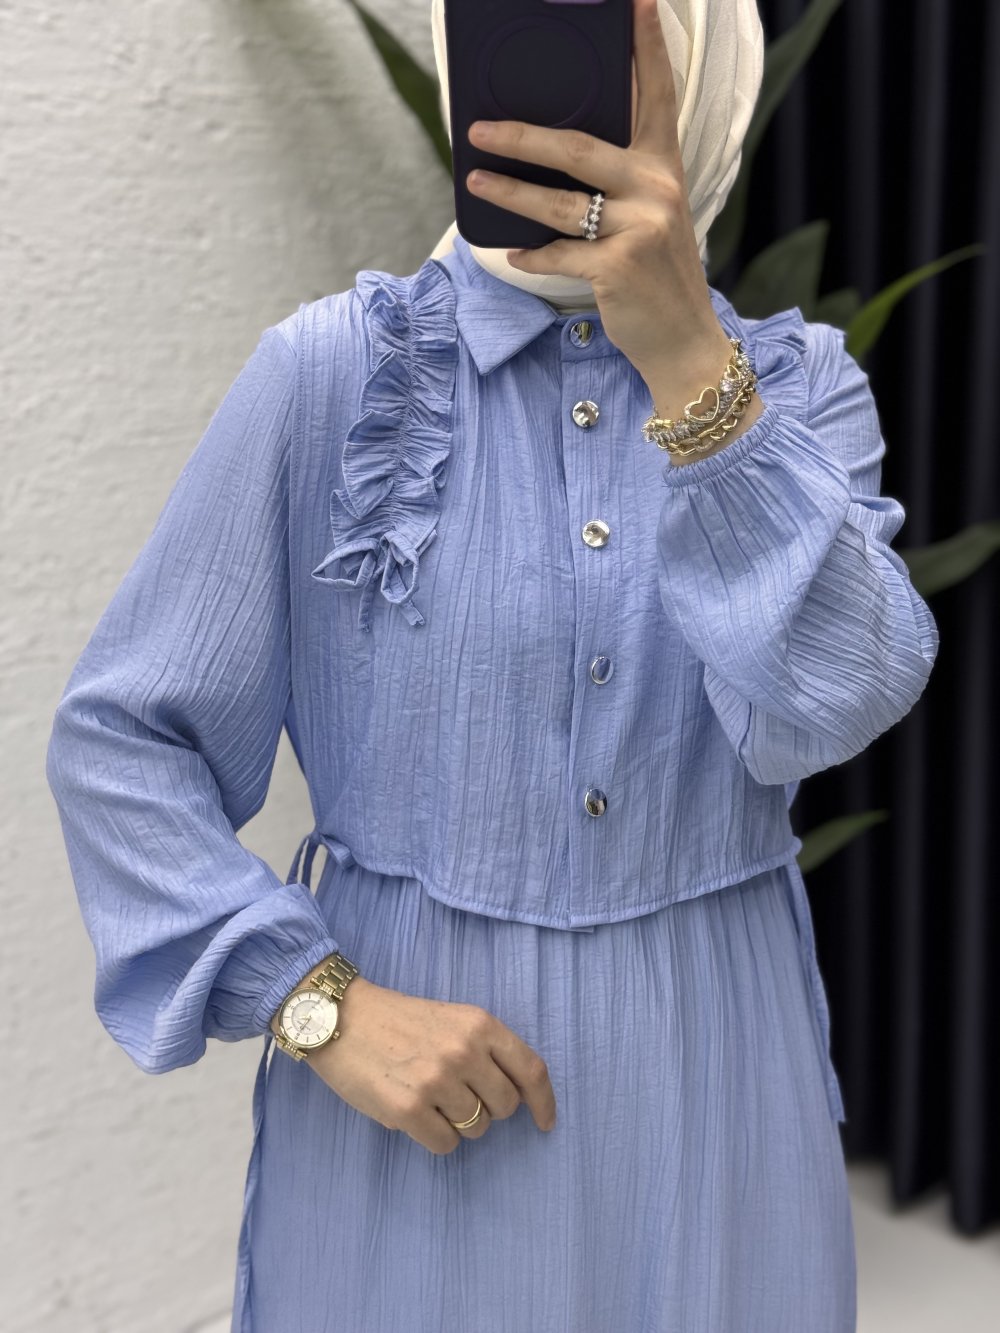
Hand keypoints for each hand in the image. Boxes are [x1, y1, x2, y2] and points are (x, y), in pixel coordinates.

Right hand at [295, 976, 557, 1154]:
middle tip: (459, 1096)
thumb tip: (514, 1094)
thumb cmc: (397, 1020)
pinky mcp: (408, 1109)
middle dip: (489, 1109)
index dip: (544, 1102)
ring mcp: (437, 1081)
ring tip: (428, 1098)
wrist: (338, 1017)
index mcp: (479, 1024)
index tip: (545, 1123)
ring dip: (458, 1123)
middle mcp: (464, 1051)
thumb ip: (484, 1048)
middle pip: (505, 1106)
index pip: (531, 1070)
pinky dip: (434, 1137)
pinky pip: (445, 1145)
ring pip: (476, 1129)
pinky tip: (413, 1114)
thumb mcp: (451, 1018)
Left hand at [464, 0, 730, 380]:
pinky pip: (558, 253)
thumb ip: (619, 184)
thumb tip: (555, 157)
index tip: (633, 0)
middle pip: (578, 147)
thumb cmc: (658, 277)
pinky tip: (514, 252)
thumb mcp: (652, 219)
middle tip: (479, 128)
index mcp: (665, 168)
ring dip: (510, 193)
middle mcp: (656, 190)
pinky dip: (532, 255)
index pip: (654, 94)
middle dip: (522, 136)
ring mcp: (639, 229)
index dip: (644, 45)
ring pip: (559, 202)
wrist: (684, 341)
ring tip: (476, 181)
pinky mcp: (618, 268)